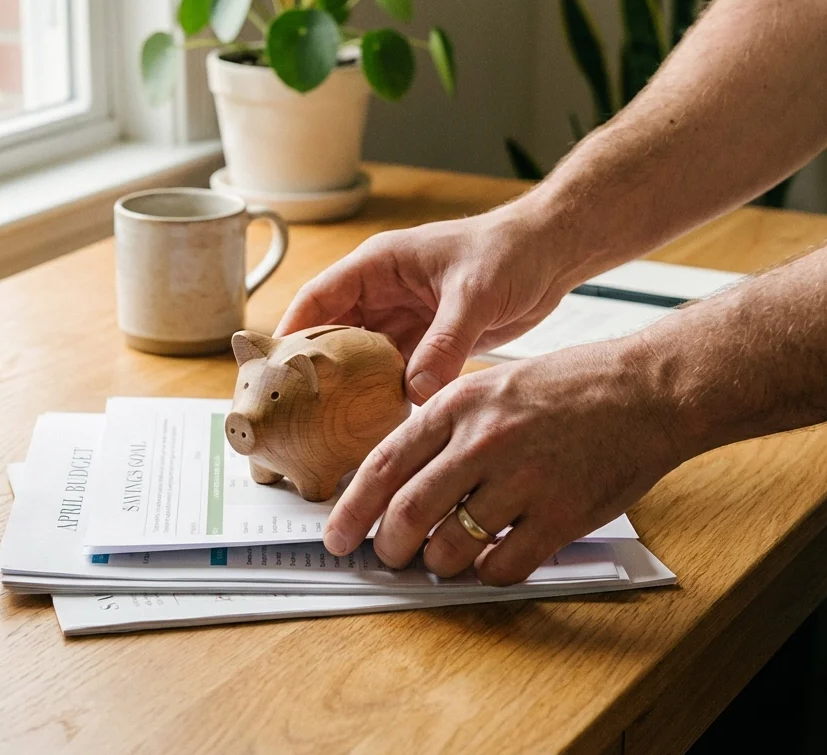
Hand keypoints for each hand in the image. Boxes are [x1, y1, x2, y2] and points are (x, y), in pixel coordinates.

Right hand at [275, 205, 578, 403]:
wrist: (553, 253)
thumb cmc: (512, 252)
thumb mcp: (475, 294)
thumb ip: (445, 342)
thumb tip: (416, 391)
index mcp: (378, 267)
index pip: (317, 300)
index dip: (291, 335)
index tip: (273, 373)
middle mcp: (382, 294)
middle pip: (331, 337)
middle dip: (313, 374)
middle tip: (296, 416)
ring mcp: (402, 320)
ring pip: (360, 361)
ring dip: (348, 392)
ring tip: (328, 431)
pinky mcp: (426, 343)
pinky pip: (394, 375)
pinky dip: (383, 399)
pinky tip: (375, 427)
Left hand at [320, 335, 688, 584]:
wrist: (649, 390)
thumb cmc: (574, 386)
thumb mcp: (496, 384)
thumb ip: (449, 426)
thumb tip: (403, 478)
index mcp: (460, 406)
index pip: (385, 464)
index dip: (353, 508)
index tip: (338, 535)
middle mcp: (484, 442)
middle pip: (408, 512)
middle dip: (389, 546)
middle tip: (387, 558)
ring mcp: (523, 480)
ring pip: (451, 546)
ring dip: (438, 563)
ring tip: (443, 559)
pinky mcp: (560, 515)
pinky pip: (503, 565)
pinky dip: (488, 573)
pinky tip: (491, 562)